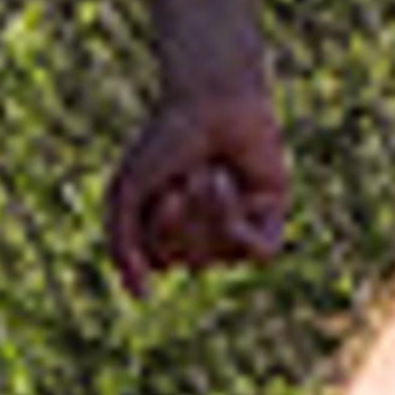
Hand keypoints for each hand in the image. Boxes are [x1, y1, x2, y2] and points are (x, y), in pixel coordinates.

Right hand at [107, 81, 290, 297]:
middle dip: (184, 218)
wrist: (210, 97)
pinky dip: (237, 218)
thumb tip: (140, 297)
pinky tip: (234, 183)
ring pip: (221, 256)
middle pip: (191, 262)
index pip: (161, 263)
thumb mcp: (127, 192)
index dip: (158, 232)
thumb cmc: (166, 139)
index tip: (160, 189)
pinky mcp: (271, 217)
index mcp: (170, 231)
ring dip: (209, 210)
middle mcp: (205, 235)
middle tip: (188, 174)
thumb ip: (123, 247)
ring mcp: (240, 227)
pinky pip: (257, 253)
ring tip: (211, 171)